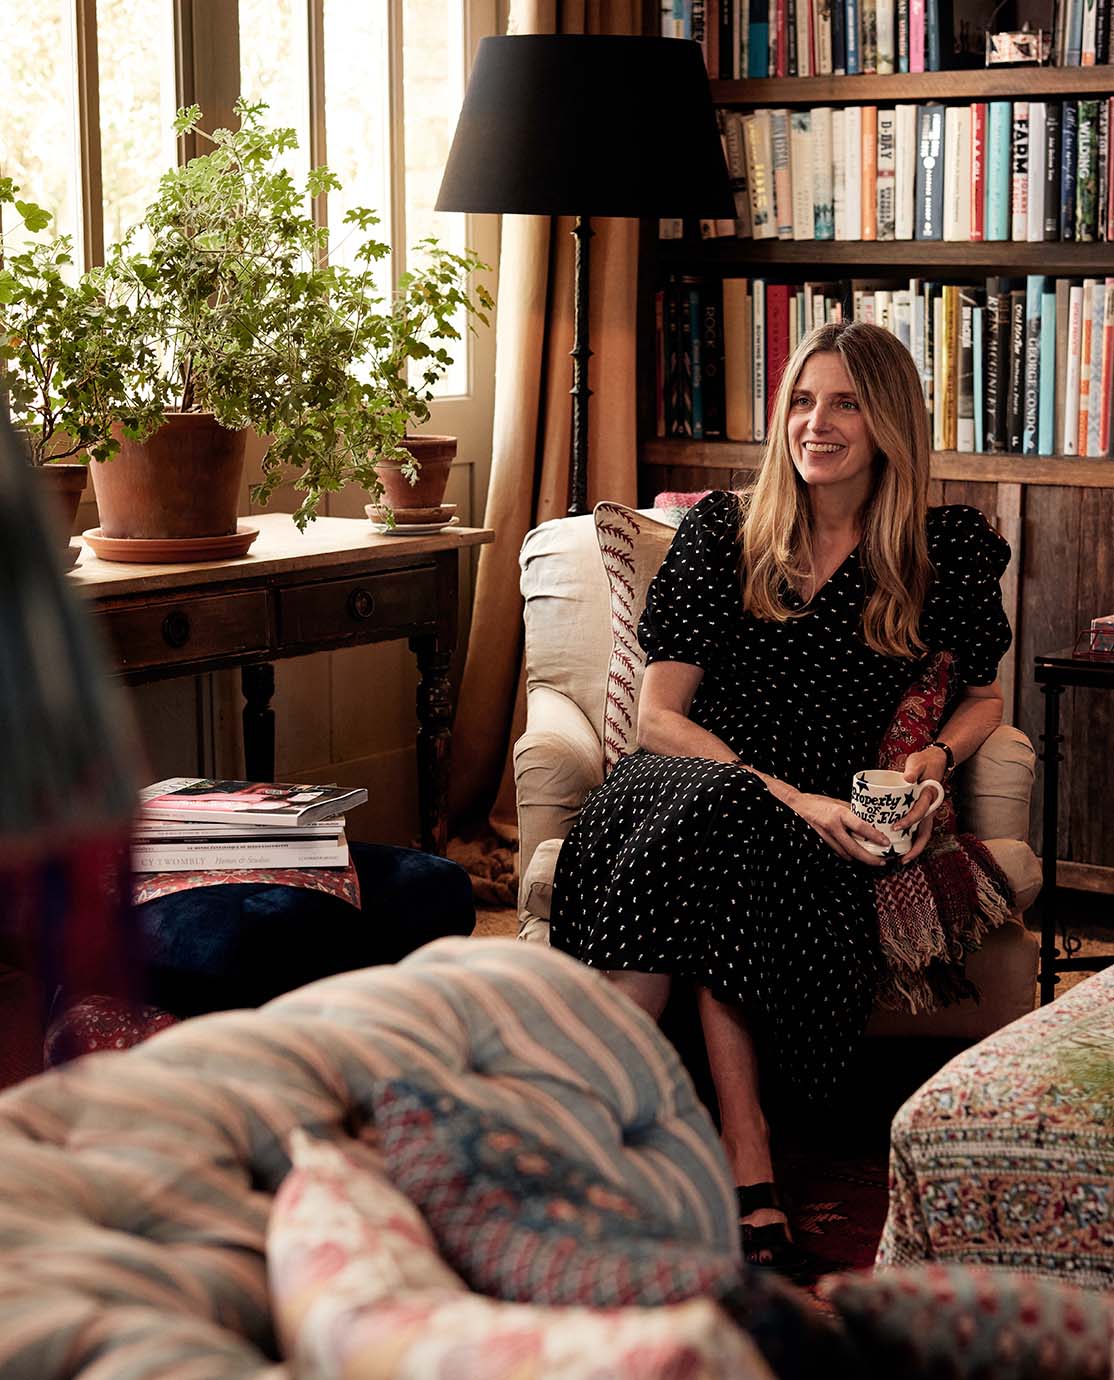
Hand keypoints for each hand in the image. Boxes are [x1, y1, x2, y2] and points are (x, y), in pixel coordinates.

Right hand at [790, 792, 888, 866]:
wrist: (797, 806)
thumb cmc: (818, 802)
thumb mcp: (838, 803)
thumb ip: (853, 812)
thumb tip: (869, 819)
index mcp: (839, 813)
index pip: (861, 827)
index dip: (875, 836)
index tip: (886, 843)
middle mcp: (833, 827)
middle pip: (854, 848)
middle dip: (870, 858)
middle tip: (882, 861)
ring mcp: (826, 836)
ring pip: (846, 854)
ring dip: (860, 859)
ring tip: (873, 860)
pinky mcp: (822, 842)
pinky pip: (838, 852)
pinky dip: (849, 856)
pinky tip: (857, 857)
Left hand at [897, 748, 947, 865]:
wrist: (937, 761)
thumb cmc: (925, 762)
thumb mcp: (917, 762)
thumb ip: (913, 770)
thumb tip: (907, 779)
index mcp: (929, 796)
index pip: (920, 812)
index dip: (908, 821)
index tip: (895, 827)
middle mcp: (930, 807)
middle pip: (925, 832)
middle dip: (915, 848)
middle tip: (901, 859)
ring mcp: (927, 811)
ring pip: (923, 833)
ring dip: (914, 847)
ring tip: (900, 858)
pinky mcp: (923, 811)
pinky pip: (918, 828)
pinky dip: (911, 838)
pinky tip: (899, 844)